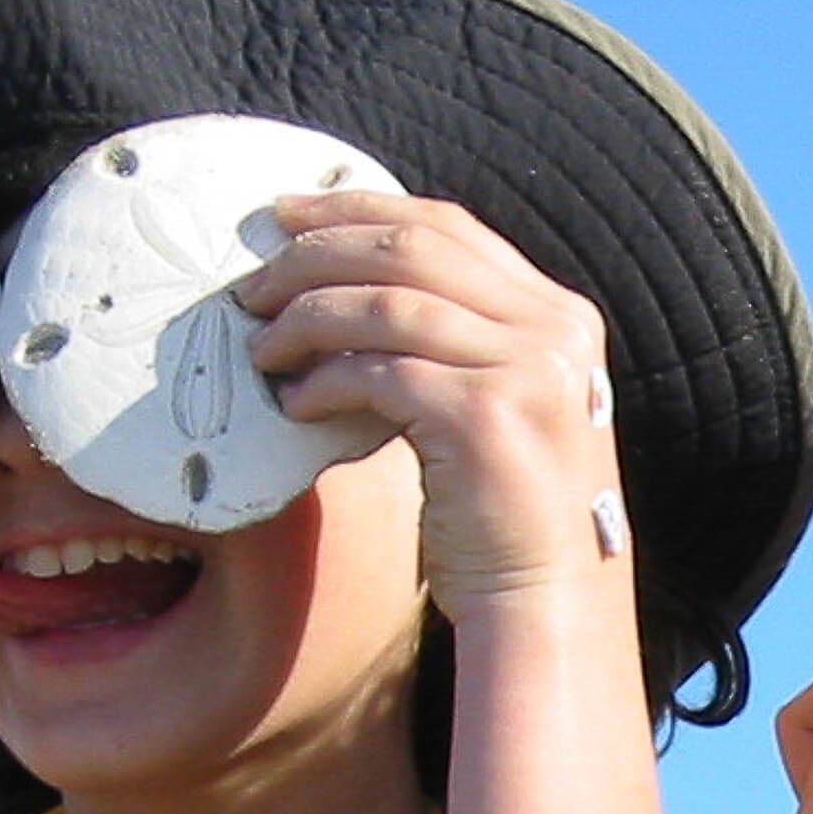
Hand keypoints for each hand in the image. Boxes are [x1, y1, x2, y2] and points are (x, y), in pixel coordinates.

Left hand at [239, 192, 628, 624]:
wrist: (550, 603)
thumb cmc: (510, 516)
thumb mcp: (502, 405)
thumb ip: (460, 342)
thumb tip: (345, 288)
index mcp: (561, 316)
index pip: (447, 227)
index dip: (357, 211)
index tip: (285, 218)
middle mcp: (553, 331)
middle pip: (411, 250)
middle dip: (316, 256)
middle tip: (252, 287)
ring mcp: (526, 370)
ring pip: (387, 304)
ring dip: (307, 319)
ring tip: (261, 348)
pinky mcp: (486, 417)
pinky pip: (379, 373)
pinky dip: (324, 382)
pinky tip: (295, 404)